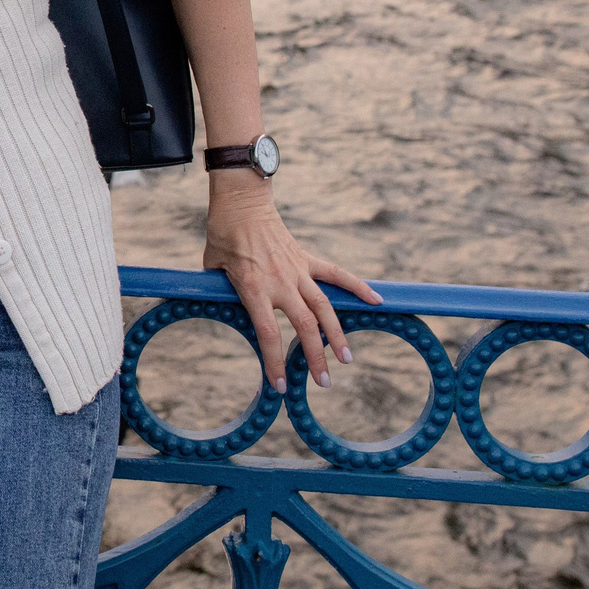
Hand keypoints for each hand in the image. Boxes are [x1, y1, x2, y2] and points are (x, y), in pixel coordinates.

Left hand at [201, 177, 381, 391]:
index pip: (269, 334)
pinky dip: (357, 287)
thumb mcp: (212, 268)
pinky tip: (376, 301)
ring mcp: (298, 271)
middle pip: (305, 327)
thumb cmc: (222, 235)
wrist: (242, 203)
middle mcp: (280, 283)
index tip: (282, 385)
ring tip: (347, 359)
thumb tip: (216, 307)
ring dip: (338, 334)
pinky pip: (337, 275)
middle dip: (316, 357)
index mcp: (254, 289)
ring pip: (325, 307)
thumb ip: (219, 291)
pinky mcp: (307, 259)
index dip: (276, 362)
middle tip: (325, 382)